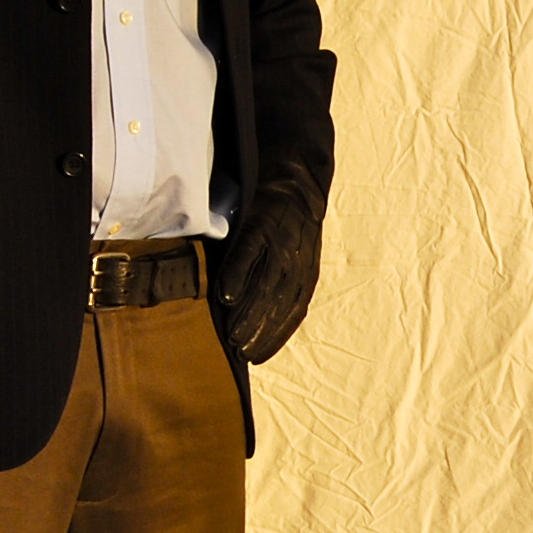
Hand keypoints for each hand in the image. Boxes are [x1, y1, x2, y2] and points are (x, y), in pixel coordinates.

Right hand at [211, 161, 324, 363]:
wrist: (295, 175)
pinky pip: (250, 253)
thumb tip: (252, 316)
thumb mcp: (296, 254)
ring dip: (250, 311)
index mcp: (307, 272)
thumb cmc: (288, 223)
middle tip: (241, 353)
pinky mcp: (262, 222)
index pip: (294, 311)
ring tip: (232, 335)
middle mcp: (297, 260)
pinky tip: (224, 295)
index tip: (257, 358)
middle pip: (280, 302)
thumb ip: (279, 283)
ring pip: (267, 283)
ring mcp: (281, 241)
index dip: (277, 337)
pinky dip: (238, 275)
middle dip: (261, 330)